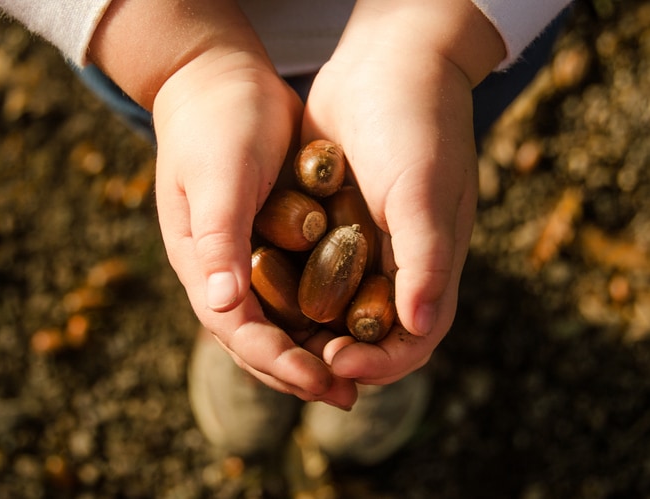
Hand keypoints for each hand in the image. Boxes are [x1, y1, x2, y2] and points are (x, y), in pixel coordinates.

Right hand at [90, 0, 357, 407]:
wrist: (219, 83)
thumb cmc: (215, 125)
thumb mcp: (218, 177)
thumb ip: (217, 238)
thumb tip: (220, 305)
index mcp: (201, 265)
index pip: (237, 330)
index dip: (278, 361)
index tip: (321, 380)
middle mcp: (223, 272)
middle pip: (258, 340)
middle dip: (299, 372)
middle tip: (346, 395)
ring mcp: (245, 260)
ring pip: (279, 323)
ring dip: (313, 353)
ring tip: (353, 377)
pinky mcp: (270, 241)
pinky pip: (295, 292)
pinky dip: (321, 316)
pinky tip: (352, 327)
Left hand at [301, 0, 504, 383]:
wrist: (384, 62)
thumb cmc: (415, 126)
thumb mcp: (423, 192)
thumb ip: (427, 259)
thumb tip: (419, 327)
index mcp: (428, 264)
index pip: (412, 338)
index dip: (380, 362)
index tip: (338, 361)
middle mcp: (394, 262)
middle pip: (365, 332)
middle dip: (334, 353)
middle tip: (295, 360)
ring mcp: (359, 242)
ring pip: (331, 304)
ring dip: (305, 327)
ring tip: (270, 336)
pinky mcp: (327, 221)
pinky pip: (307, 265)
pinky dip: (287, 284)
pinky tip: (257, 293)